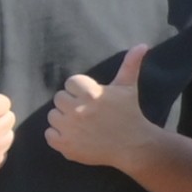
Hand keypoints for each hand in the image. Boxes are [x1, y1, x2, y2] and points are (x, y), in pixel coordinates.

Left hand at [45, 46, 160, 179]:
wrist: (133, 146)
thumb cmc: (129, 114)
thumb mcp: (128, 87)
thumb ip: (130, 64)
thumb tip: (142, 45)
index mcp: (91, 93)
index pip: (70, 83)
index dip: (81, 90)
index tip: (93, 99)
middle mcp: (78, 110)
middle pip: (59, 98)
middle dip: (71, 103)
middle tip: (87, 112)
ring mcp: (70, 128)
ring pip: (53, 116)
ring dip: (64, 119)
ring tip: (81, 124)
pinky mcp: (66, 145)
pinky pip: (49, 134)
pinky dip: (58, 135)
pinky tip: (75, 135)